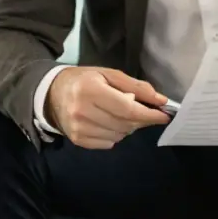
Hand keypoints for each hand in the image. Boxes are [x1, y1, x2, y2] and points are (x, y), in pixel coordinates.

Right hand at [46, 66, 172, 148]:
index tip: (164, 115)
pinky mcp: (77, 140)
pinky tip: (109, 123)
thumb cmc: (85, 80)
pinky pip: (108, 143)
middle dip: (141, 120)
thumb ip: (136, 87)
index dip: (149, 114)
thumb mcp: (109, 75)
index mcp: (91, 90)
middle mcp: (82, 111)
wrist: (52, 93)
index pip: (128, 109)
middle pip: (125, 124)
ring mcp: (78, 128)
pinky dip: (115, 135)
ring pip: (119, 136)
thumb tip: (160, 100)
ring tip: (120, 114)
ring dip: (128, 127)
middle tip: (145, 112)